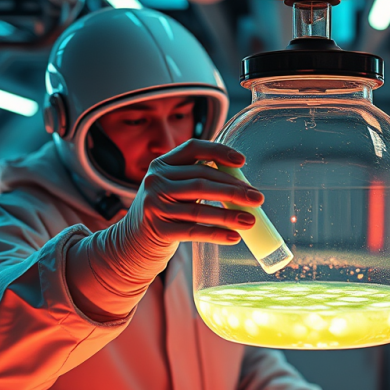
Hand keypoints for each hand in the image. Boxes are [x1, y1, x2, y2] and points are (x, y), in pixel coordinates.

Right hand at [121, 139, 262, 263]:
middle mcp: (156, 181)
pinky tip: (234, 237)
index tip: (242, 162)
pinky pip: (193, 231)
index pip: (193, 148)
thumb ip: (196, 178)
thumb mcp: (172, 187)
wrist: (132, 240)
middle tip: (257, 198)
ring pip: (199, 208)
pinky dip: (216, 233)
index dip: (219, 151)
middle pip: (202, 180)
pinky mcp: (159, 230)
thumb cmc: (164, 210)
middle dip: (234, 190)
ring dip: (229, 215)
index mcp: (162, 164)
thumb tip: (242, 186)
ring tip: (251, 220)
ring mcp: (155, 206)